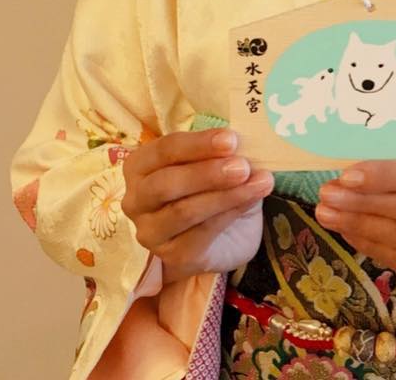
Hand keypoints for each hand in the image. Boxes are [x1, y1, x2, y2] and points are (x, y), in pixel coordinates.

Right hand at [121, 128, 273, 284]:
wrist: (223, 236)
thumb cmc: (212, 187)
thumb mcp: (215, 161)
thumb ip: (221, 151)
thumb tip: (244, 141)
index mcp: (141, 165)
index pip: (164, 150)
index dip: (198, 144)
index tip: (231, 139)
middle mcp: (136, 199)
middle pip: (166, 183)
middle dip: (207, 172)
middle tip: (242, 165)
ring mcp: (150, 232)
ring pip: (184, 211)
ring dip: (225, 194)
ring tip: (258, 181)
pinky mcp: (172, 256)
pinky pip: (201, 234)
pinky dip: (231, 213)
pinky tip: (253, 198)